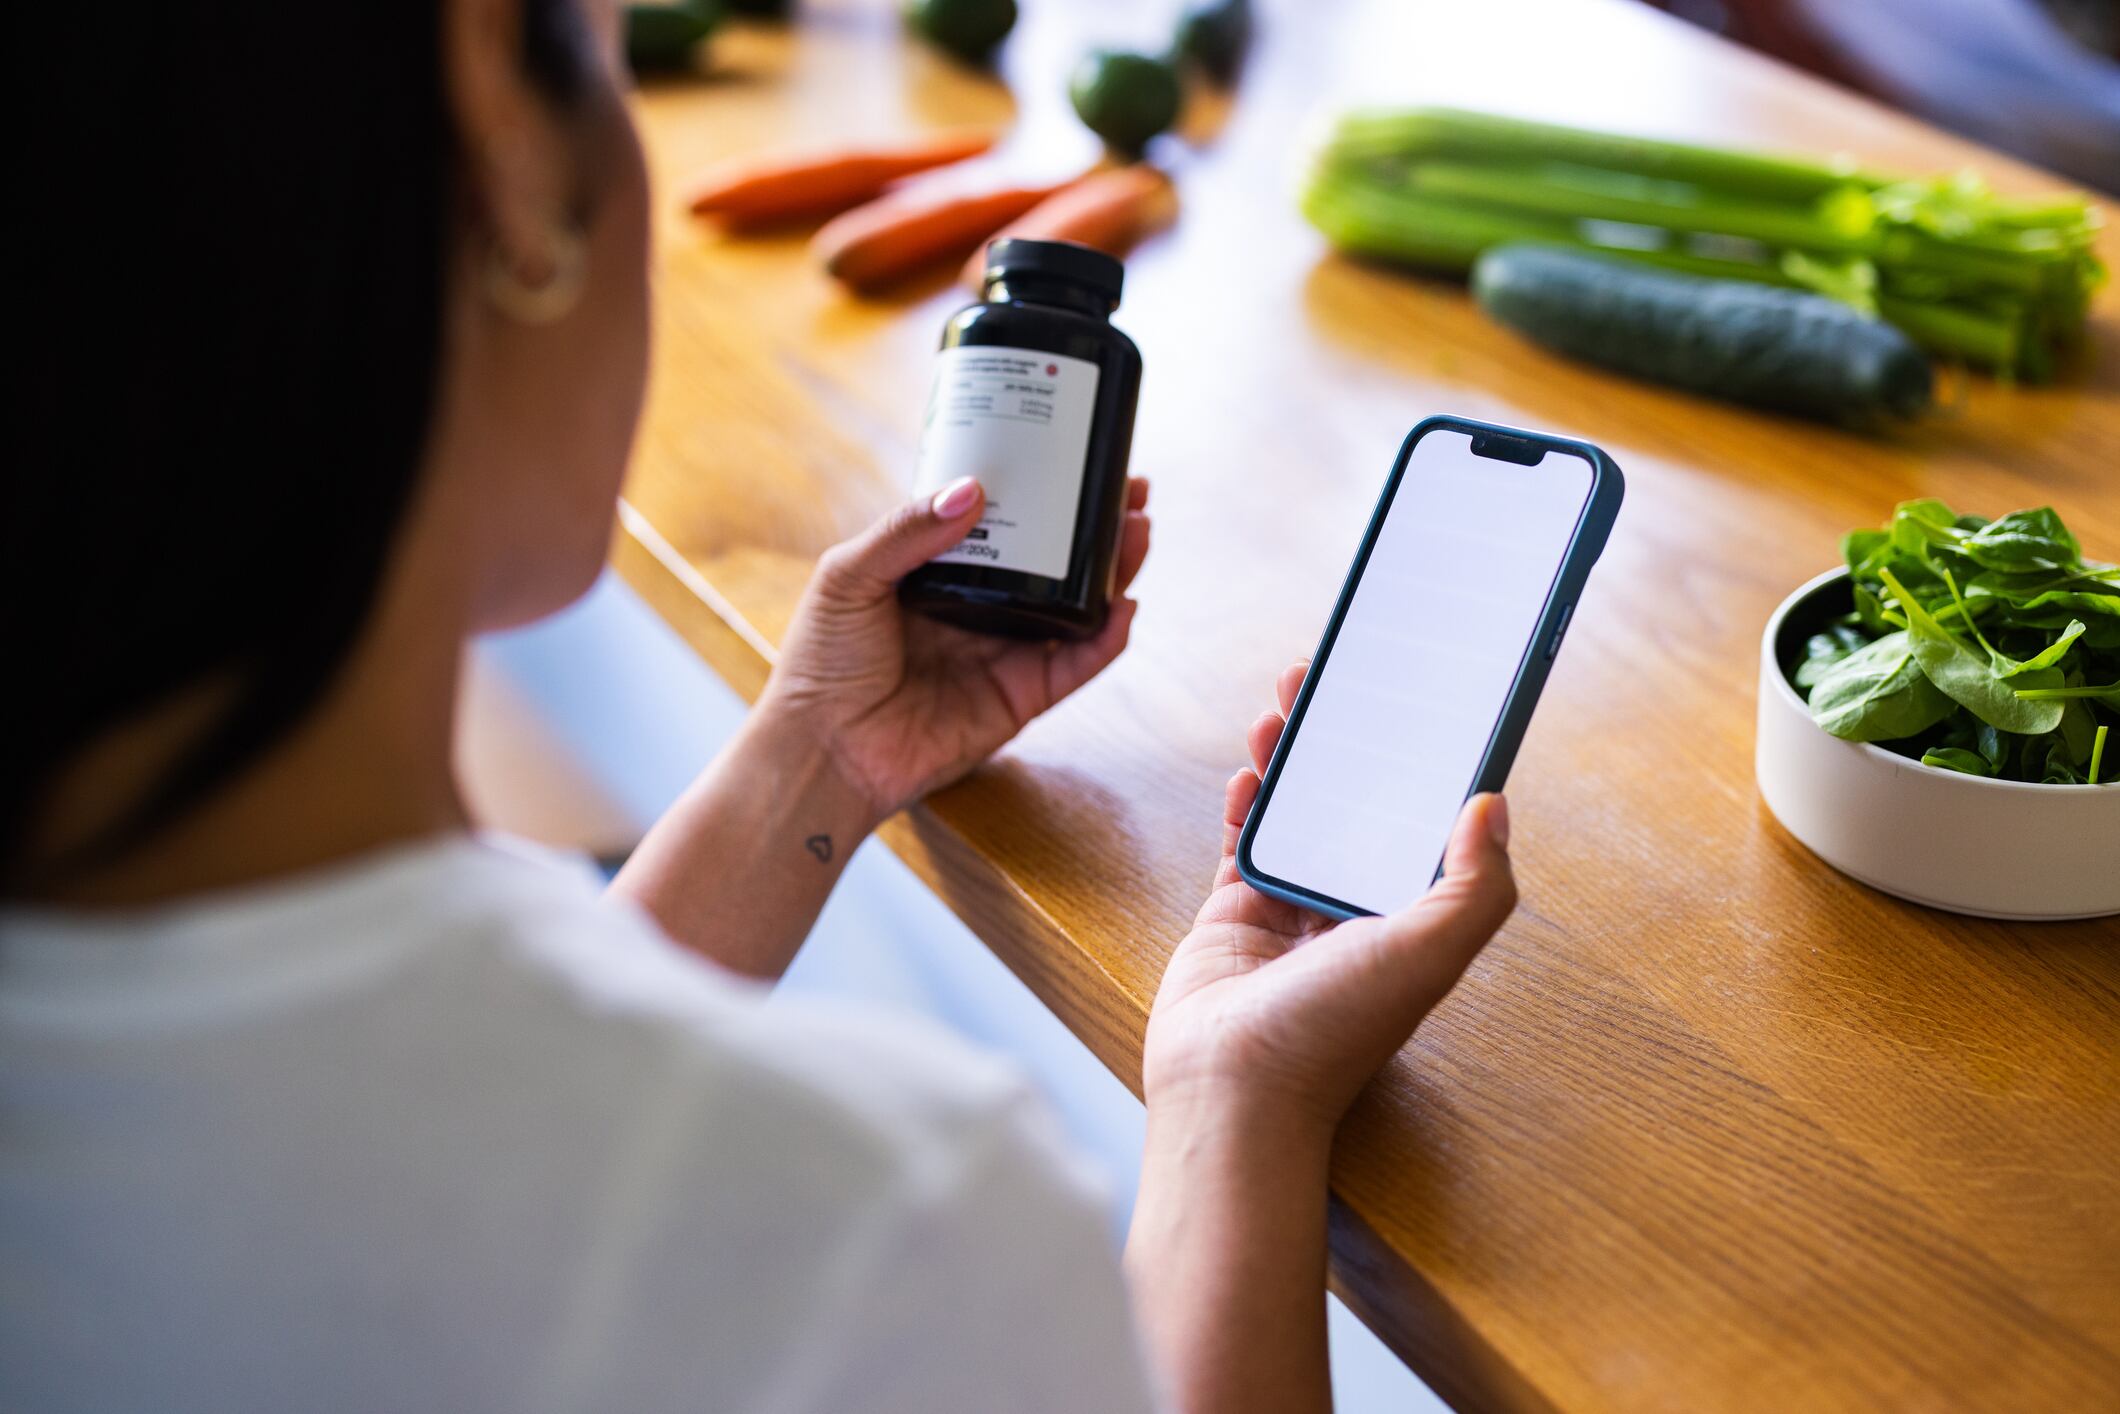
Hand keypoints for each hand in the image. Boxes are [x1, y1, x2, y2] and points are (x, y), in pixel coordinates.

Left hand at [763, 475, 1150, 824]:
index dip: (1044, 493)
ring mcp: (1004, 654)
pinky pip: (1074, 666)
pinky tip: (1122, 608)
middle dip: (1097, 527)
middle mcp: (980, 610)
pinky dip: (1104, 640)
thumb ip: (906, 531)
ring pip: (1076, 608)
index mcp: (941, 574)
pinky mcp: (1019, 700)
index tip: (1076, 459)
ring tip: (1138, 531)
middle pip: (1055, 562)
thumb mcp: (849, 576)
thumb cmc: (821, 663)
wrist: (822, 749)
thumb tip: (972, 491)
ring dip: (1114, 572)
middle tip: (1131, 490)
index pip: (1007, 524)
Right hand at [1143, 659, 1517, 1137]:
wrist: (1231, 1088)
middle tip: (1339, 681)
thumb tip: (1494, 805)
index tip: (1422, 705)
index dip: (1426, 764)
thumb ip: (1475, 885)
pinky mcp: (1235, 918)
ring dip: (1292, 759)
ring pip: (1297, 814)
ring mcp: (1291, 915)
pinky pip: (1243, 843)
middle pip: (1357, 806)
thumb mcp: (1427, 953)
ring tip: (1286, 705)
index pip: (1426, 824)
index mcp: (1410, 919)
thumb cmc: (1329, 1034)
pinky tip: (1248, 772)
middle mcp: (1354, 913)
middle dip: (1350, 743)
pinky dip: (1246, 804)